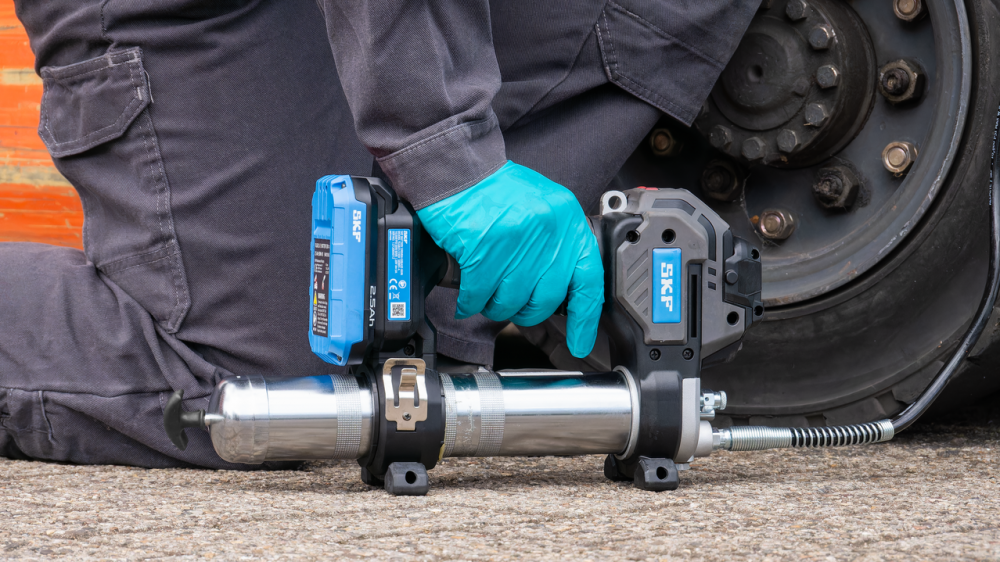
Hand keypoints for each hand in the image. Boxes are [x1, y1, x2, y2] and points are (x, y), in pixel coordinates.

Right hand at [416, 161, 603, 356]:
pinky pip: (480, 295)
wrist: (459, 170)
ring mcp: (517, 242)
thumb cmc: (496, 190)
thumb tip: (559, 287)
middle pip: (545, 300)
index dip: (586, 319)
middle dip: (526, 311)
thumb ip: (556, 245)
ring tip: (486, 293)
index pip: (588, 281)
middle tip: (512, 303)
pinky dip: (471, 302)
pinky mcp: (485, 251)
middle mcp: (548, 233)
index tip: (581, 343)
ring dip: (495, 306)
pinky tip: (467, 296)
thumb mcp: (542, 209)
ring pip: (511, 302)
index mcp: (567, 222)